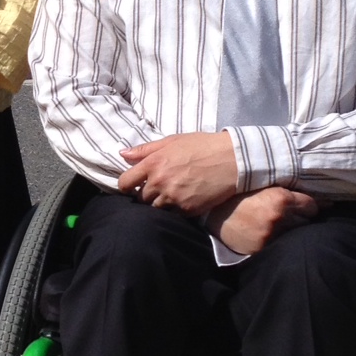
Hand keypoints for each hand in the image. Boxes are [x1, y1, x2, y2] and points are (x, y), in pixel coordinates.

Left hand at [118, 132, 239, 214]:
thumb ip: (145, 149)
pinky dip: (175, 209)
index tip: (131, 186)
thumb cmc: (202, 146)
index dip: (126, 186)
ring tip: (171, 194)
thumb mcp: (172, 141)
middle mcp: (160, 182)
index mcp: (153, 163)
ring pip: (155, 209)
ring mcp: (173, 198)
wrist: (232, 160)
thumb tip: (122, 154)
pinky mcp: (187, 210)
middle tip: (156, 189)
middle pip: (139, 198)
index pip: (125, 183)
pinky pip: (172, 215)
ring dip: (159, 203)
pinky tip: (184, 199)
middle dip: (144, 195)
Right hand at [208, 187, 318, 255]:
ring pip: (296, 233)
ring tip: (278, 223)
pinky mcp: (262, 248)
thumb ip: (284, 187)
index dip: (307, 205)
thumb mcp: (262, 184)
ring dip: (291, 229)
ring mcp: (271, 235)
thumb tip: (311, 190)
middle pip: (306, 221)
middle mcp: (279, 217)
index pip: (312, 206)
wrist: (213, 212)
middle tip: (290, 213)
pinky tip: (268, 233)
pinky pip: (281, 244)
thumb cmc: (239, 194)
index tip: (303, 205)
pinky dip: (278, 239)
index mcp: (280, 198)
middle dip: (301, 217)